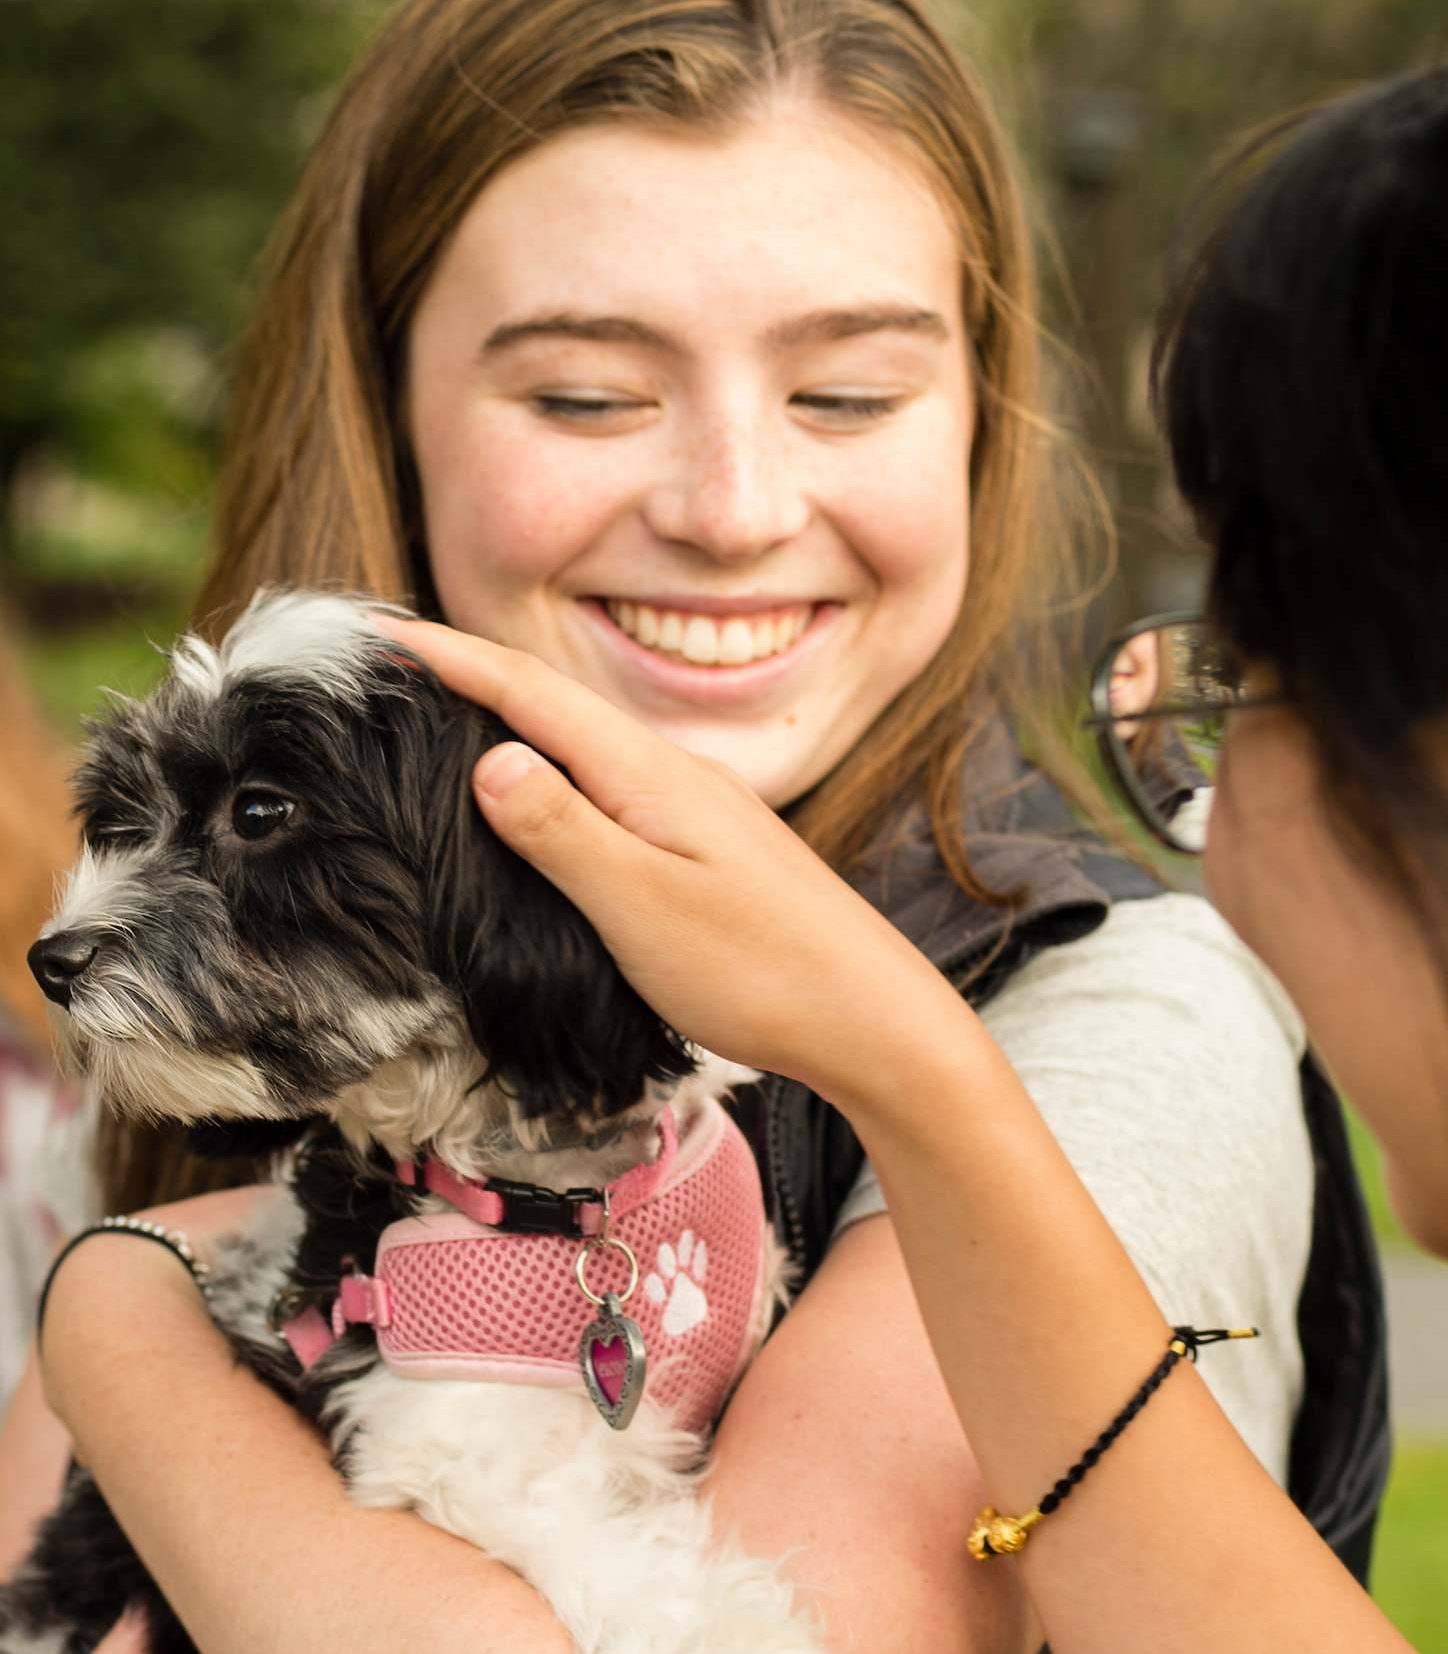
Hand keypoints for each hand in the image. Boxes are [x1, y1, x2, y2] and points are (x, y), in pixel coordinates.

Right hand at [380, 619, 963, 1103]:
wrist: (872, 1020)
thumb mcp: (642, 903)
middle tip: (386, 668)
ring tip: (445, 719)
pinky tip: (545, 800)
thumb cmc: (760, 970)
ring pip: (586, 744)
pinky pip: (613, 786)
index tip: (369, 633)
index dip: (447, 658)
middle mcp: (675, 773)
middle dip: (470, 676)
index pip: (529, 692)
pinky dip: (557, 772)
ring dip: (514, 722)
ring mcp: (697, 809)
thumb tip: (488, 757)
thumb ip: (562, 829)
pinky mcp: (709, 848)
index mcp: (650, 773)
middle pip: (555, 703)